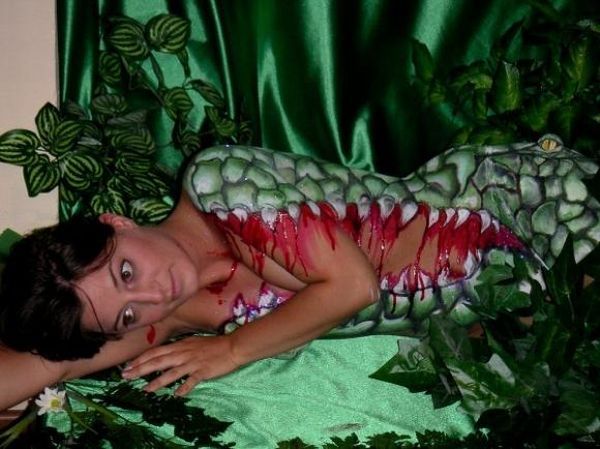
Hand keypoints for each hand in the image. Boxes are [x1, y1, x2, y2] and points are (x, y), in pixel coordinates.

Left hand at [121, 335, 239, 395]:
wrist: (232, 346)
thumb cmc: (214, 344)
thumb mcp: (193, 342)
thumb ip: (180, 348)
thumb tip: (167, 353)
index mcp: (181, 345)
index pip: (156, 352)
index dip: (141, 358)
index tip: (128, 365)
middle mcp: (183, 353)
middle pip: (158, 361)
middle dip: (140, 369)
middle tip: (126, 376)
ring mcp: (192, 363)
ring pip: (171, 373)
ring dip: (157, 382)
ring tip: (145, 390)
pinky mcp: (203, 371)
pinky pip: (191, 381)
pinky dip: (183, 388)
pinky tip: (176, 395)